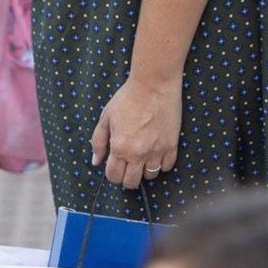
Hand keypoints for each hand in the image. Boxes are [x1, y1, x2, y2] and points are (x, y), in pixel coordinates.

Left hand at [90, 74, 181, 188]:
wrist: (154, 84)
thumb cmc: (128, 98)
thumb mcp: (106, 117)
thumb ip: (98, 141)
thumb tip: (96, 161)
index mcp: (119, 147)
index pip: (114, 176)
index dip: (112, 175)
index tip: (115, 168)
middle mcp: (137, 153)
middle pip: (131, 182)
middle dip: (127, 178)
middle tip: (128, 167)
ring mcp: (156, 151)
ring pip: (150, 177)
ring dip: (144, 171)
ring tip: (142, 158)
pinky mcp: (171, 146)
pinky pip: (167, 167)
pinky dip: (161, 164)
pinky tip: (156, 154)